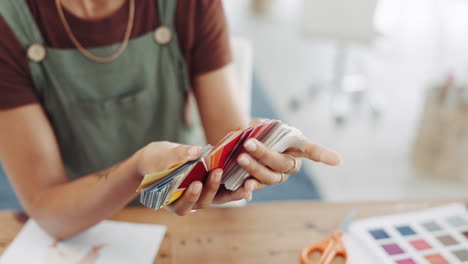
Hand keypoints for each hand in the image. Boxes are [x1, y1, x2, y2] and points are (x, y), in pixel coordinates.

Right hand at [137, 141, 252, 215]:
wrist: (160, 158)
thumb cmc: (157, 159)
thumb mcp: (162, 155)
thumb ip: (177, 155)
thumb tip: (195, 151)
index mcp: (172, 200)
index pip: (182, 204)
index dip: (190, 197)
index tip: (196, 184)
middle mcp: (188, 202)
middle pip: (202, 202)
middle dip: (211, 188)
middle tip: (217, 172)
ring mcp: (202, 195)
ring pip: (217, 198)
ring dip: (231, 192)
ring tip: (241, 181)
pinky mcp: (212, 187)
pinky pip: (225, 190)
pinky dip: (236, 187)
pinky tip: (249, 181)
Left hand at [237, 137, 340, 190]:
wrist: (242, 140)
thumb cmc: (259, 130)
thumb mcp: (262, 124)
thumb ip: (262, 130)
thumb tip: (251, 136)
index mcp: (297, 146)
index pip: (313, 150)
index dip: (324, 155)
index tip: (338, 160)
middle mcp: (291, 164)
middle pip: (282, 163)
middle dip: (264, 153)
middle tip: (248, 144)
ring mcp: (277, 176)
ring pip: (270, 177)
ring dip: (254, 168)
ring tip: (241, 158)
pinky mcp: (262, 183)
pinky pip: (258, 187)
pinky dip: (251, 188)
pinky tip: (245, 188)